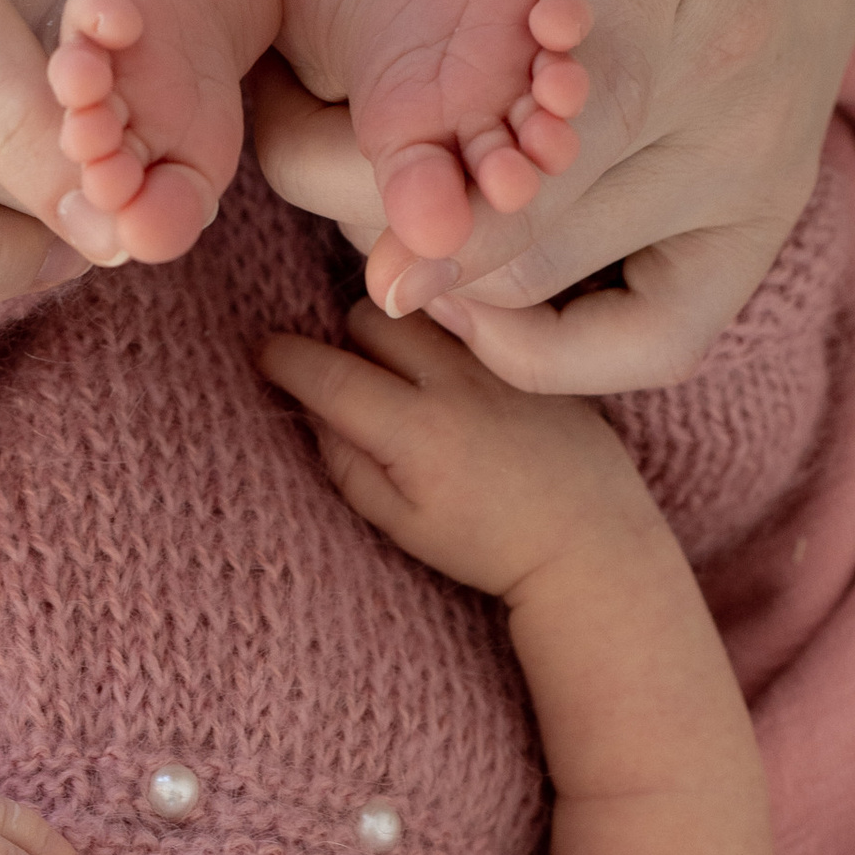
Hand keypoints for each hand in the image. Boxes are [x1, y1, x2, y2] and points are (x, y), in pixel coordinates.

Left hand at [234, 0, 854, 392]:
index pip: (528, 112)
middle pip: (514, 216)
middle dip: (382, 208)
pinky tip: (476, 296)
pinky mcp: (767, 214)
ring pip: (550, 283)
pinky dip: (551, 347)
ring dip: (443, 266)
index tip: (304, 194)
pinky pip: (651, 340)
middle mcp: (725, 76)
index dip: (413, 181)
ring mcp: (755, 161)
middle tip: (295, 155)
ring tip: (377, 198)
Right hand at [261, 299, 649, 605]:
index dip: (284, 359)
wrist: (588, 541)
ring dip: (396, 329)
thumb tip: (314, 412)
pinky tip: (454, 368)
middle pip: (367, 319)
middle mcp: (456, 384)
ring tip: (403, 369)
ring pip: (418, 308)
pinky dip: (446, 330)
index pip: (328, 375)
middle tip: (353, 378)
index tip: (266, 355)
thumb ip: (348, 466)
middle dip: (345, 341)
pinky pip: (470, 316)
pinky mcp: (530, 353)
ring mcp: (497, 361)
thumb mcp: (403, 525)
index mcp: (416, 434)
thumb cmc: (489, 546)